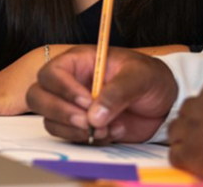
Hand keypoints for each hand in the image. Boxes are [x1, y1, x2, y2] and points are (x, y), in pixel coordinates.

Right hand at [26, 46, 177, 143]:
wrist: (164, 102)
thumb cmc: (150, 77)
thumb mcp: (140, 76)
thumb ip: (118, 92)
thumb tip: (95, 115)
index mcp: (79, 62)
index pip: (52, 73)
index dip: (63, 89)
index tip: (87, 102)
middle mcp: (69, 83)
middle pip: (38, 96)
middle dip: (60, 112)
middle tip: (88, 122)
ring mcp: (73, 106)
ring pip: (50, 120)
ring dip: (75, 130)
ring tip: (107, 128)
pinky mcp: (81, 127)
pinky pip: (69, 137)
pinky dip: (88, 140)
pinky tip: (113, 131)